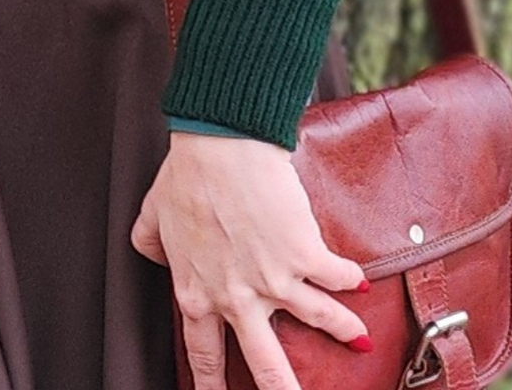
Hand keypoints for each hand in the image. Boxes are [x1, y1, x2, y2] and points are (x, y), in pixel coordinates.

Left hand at [130, 131, 368, 388]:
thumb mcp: (154, 216)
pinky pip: (335, 276)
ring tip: (360, 343)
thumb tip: (152, 254)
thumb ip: (151, 243)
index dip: (212, 384)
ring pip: (317, 321)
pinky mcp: (304, 254)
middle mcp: (238, 298)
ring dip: (343, 332)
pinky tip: (359, 283)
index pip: (204, 354)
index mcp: (198, 293)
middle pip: (266, 366)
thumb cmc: (187, 174)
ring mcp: (275, 280)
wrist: (221, 145)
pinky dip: (349, 279)